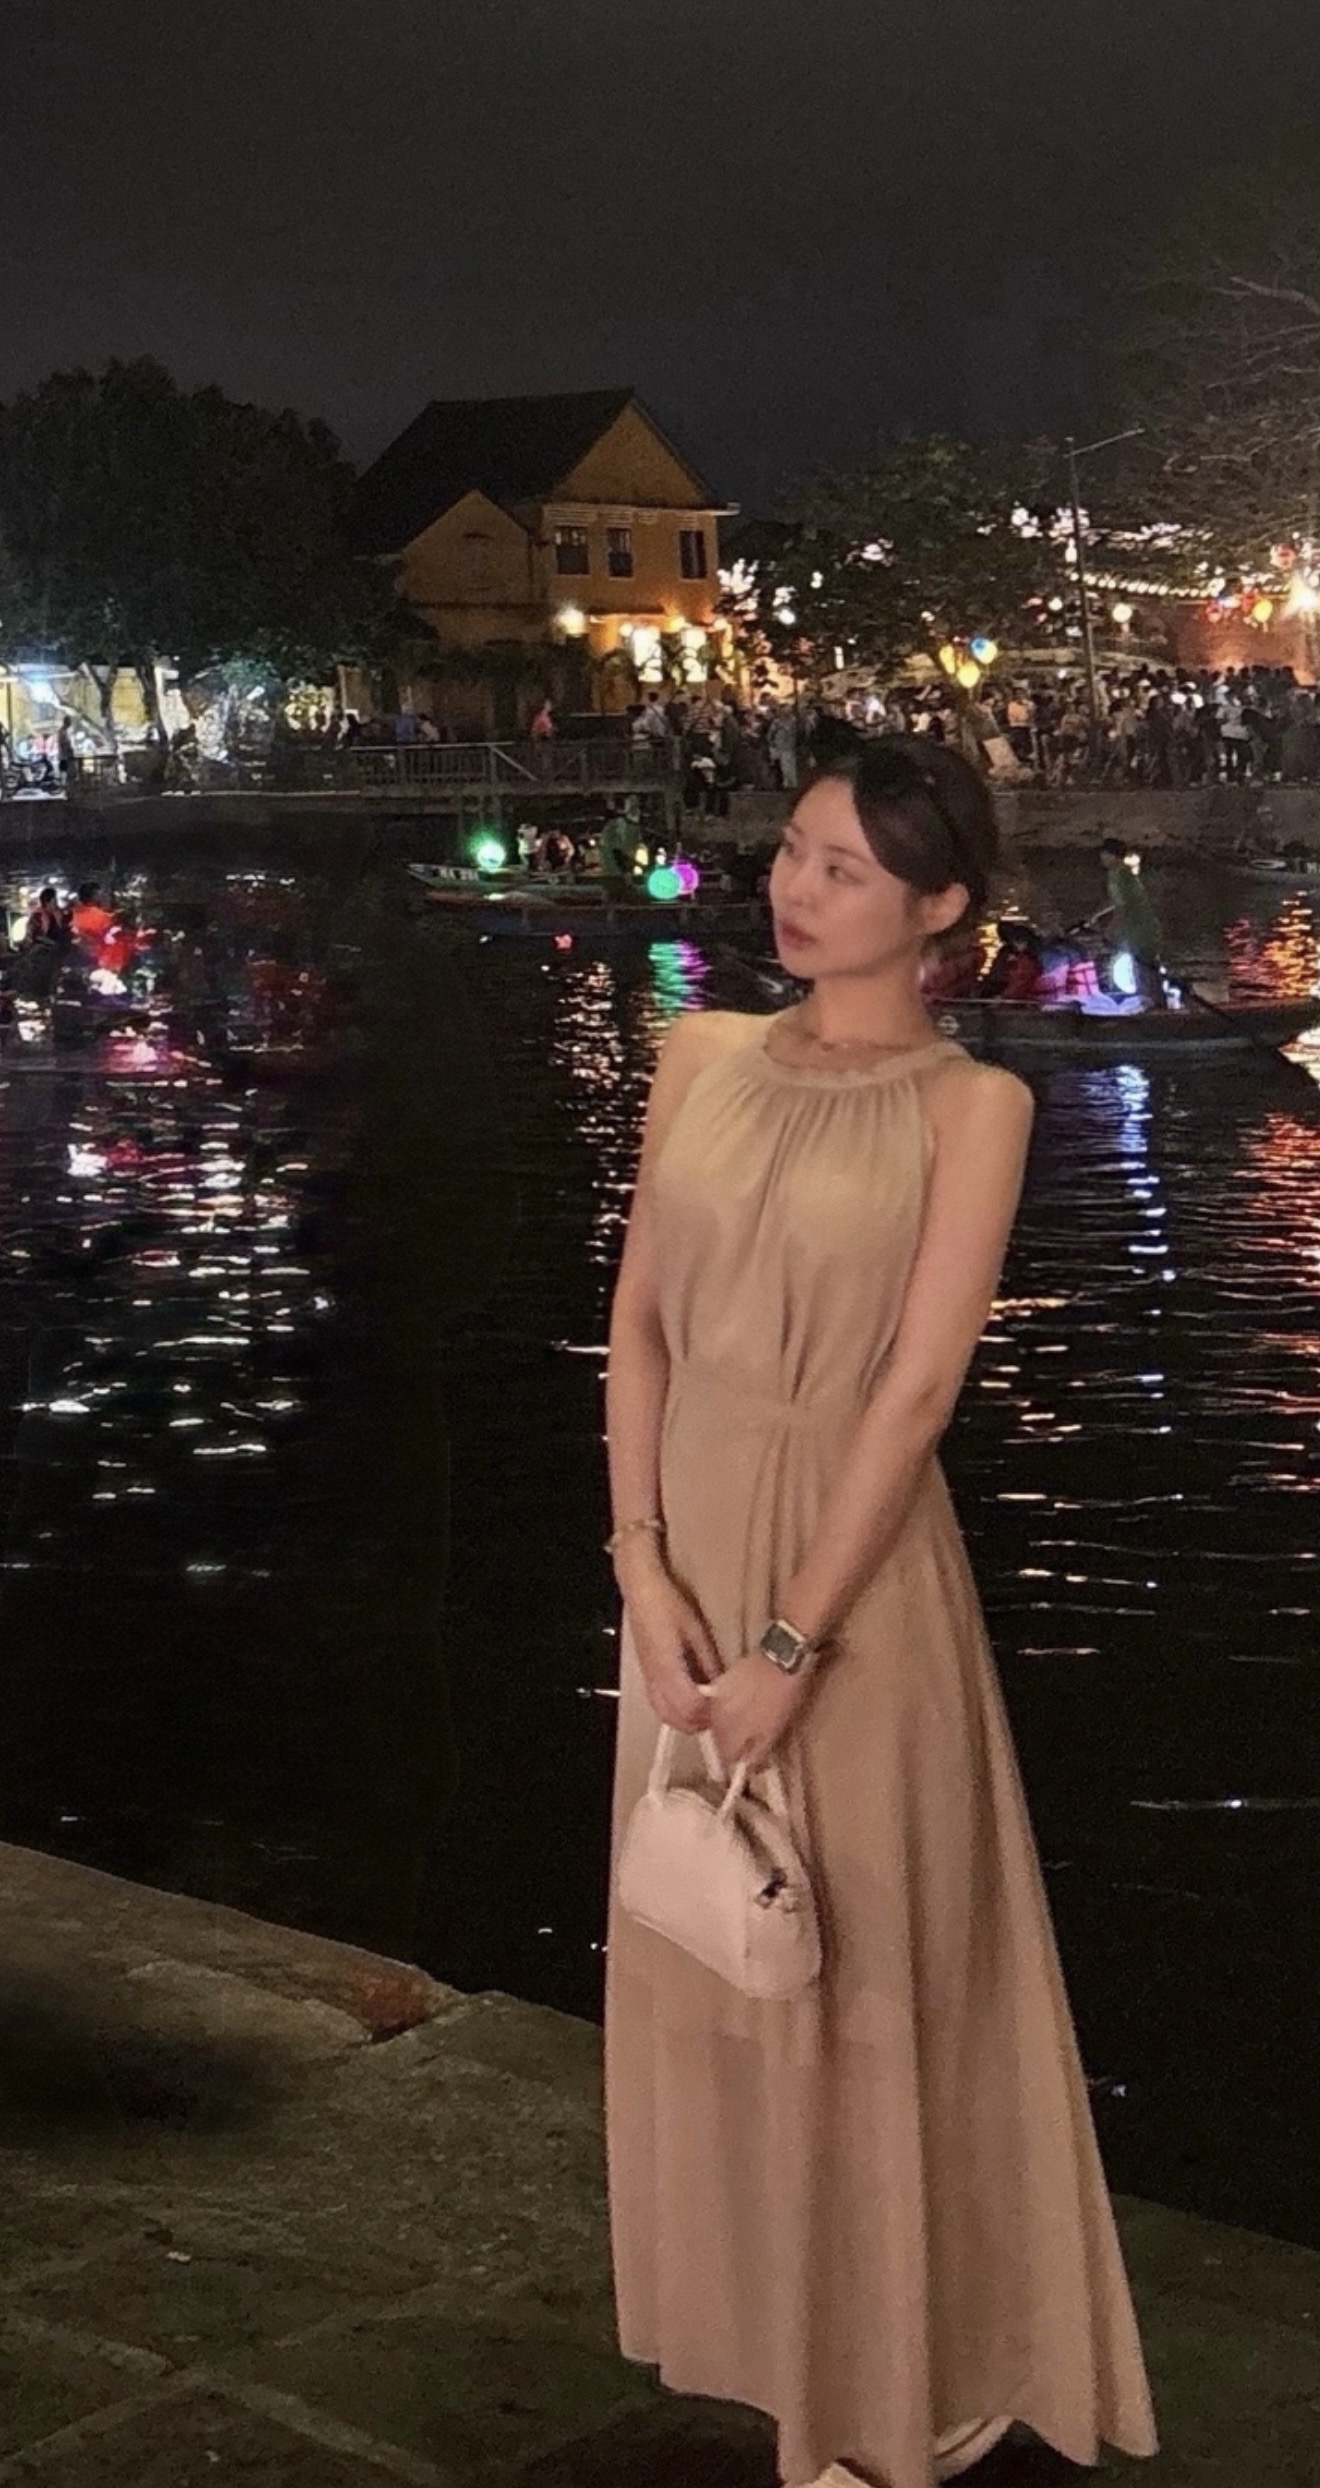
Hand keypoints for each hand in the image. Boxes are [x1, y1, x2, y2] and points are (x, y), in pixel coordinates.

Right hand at [619, 1546, 720, 1733]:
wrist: (640, 1589)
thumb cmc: (668, 1603)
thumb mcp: (695, 1629)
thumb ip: (707, 1659)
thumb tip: (722, 1684)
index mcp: (667, 1666)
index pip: (689, 1706)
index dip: (709, 1714)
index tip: (727, 1709)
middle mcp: (653, 1677)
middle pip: (675, 1718)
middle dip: (697, 1723)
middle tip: (719, 1714)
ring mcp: (646, 1676)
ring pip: (663, 1714)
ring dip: (684, 1720)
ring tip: (705, 1710)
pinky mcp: (644, 1673)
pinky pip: (657, 1703)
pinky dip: (674, 1711)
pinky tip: (689, 1699)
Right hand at [700, 1650, 809, 1773]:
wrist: (780, 1658)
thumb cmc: (780, 1697)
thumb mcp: (774, 1731)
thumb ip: (757, 1754)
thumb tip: (747, 1769)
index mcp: (727, 1729)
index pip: (726, 1756)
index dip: (739, 1758)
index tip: (751, 1756)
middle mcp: (715, 1714)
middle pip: (718, 1738)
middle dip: (732, 1742)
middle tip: (753, 1738)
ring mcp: (716, 1695)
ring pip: (717, 1720)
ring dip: (730, 1725)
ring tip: (751, 1719)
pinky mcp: (721, 1679)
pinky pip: (720, 1704)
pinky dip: (729, 1708)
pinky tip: (747, 1702)